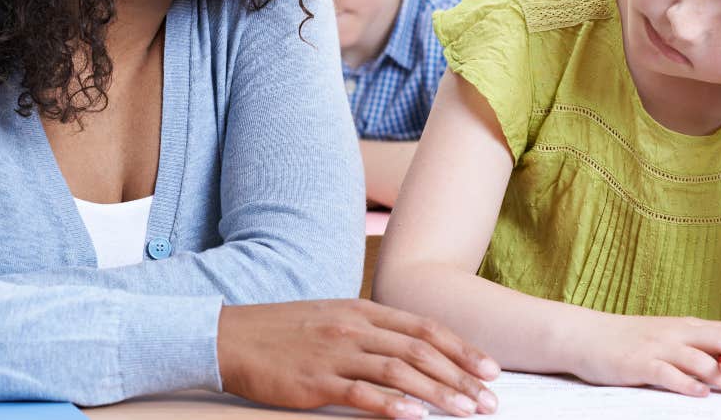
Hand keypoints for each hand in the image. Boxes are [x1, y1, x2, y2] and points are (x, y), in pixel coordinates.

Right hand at [216, 299, 499, 418]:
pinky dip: (392, 406)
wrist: (230, 337)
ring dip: (440, 393)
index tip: (490, 369)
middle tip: (489, 400)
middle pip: (421, 351)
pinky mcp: (315, 381)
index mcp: (363, 310)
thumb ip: (371, 331)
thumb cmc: (283, 332)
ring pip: (400, 372)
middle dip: (461, 376)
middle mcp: (355, 328)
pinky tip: (416, 418)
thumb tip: (411, 351)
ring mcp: (336, 353)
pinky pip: (361, 394)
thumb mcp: (333, 318)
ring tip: (467, 411)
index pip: (424, 328)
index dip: (461, 348)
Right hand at [571, 313, 720, 396]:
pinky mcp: (640, 364)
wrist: (585, 336)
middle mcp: (676, 333)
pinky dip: (689, 384)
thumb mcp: (663, 338)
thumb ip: (690, 348)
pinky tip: (701, 395)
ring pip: (701, 358)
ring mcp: (658, 347)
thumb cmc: (626, 342)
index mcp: (685, 326)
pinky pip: (669, 373)